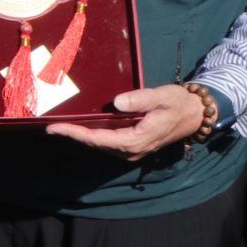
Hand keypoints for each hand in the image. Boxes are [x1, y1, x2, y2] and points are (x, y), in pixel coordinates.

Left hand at [47, 82, 204, 158]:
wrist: (196, 114)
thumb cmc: (179, 103)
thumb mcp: (162, 96)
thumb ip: (140, 99)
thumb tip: (117, 103)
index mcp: (136, 139)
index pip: (98, 138)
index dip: (75, 133)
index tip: (54, 129)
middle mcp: (131, 150)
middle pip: (95, 143)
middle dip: (73, 135)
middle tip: (50, 127)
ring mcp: (132, 150)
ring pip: (101, 144)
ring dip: (81, 136)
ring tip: (61, 127)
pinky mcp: (133, 145)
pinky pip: (108, 142)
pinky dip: (93, 136)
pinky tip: (81, 127)